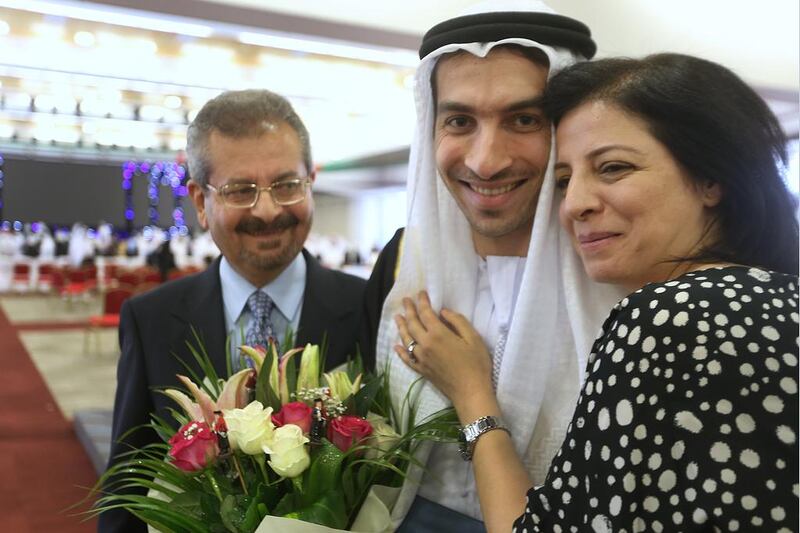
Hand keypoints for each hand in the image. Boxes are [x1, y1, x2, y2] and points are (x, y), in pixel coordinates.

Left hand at [394, 291, 493, 412]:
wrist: (471, 392)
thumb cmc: (476, 364)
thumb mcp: (473, 338)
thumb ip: (457, 321)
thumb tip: (443, 312)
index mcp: (438, 334)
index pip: (426, 313)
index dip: (422, 301)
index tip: (420, 293)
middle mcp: (426, 344)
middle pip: (413, 323)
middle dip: (409, 310)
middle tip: (405, 300)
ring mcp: (421, 358)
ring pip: (407, 339)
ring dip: (401, 326)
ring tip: (397, 317)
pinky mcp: (421, 370)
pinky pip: (407, 358)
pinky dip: (400, 351)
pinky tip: (396, 346)